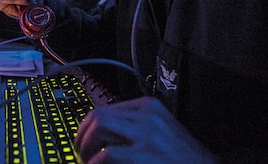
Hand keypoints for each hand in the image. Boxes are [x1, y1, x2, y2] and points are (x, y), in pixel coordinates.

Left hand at [75, 96, 215, 163]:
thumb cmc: (188, 162)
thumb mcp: (162, 136)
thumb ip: (135, 132)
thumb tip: (104, 140)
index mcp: (151, 108)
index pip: (107, 109)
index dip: (89, 126)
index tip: (85, 140)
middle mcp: (148, 116)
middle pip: (98, 114)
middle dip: (82, 135)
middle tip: (80, 153)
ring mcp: (147, 135)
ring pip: (99, 127)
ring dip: (85, 147)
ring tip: (87, 162)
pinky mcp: (144, 156)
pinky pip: (106, 155)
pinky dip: (95, 163)